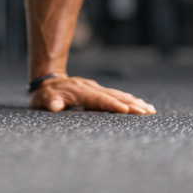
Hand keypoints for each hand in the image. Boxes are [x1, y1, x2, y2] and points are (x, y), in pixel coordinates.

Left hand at [30, 75, 155, 114]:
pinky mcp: (98, 91)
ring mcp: (95, 88)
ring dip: (134, 101)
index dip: (111, 104)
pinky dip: (130, 99)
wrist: (47, 80)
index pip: (98, 99)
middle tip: (147, 112)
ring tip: (150, 110)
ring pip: (117, 94)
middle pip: (113, 96)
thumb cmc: (44, 94)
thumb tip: (54, 105)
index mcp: (79, 91)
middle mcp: (90, 87)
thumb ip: (49, 102)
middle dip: (130, 104)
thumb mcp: (42, 99)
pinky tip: (141, 105)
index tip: (126, 110)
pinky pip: (116, 95)